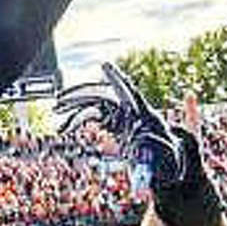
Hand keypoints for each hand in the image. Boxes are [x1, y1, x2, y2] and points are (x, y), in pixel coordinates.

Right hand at [55, 61, 183, 188]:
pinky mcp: (111, 123)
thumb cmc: (167, 158)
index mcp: (144, 114)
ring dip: (73, 111)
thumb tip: (139, 149)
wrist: (162, 160)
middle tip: (59, 104)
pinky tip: (65, 131)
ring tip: (59, 126)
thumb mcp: (165, 159)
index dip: (117, 79)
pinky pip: (89, 116)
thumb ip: (155, 154)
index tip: (104, 65)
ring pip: (91, 104)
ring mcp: (118, 114)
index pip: (130, 92)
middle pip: (101, 95)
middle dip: (79, 97)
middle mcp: (128, 109)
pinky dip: (76, 121)